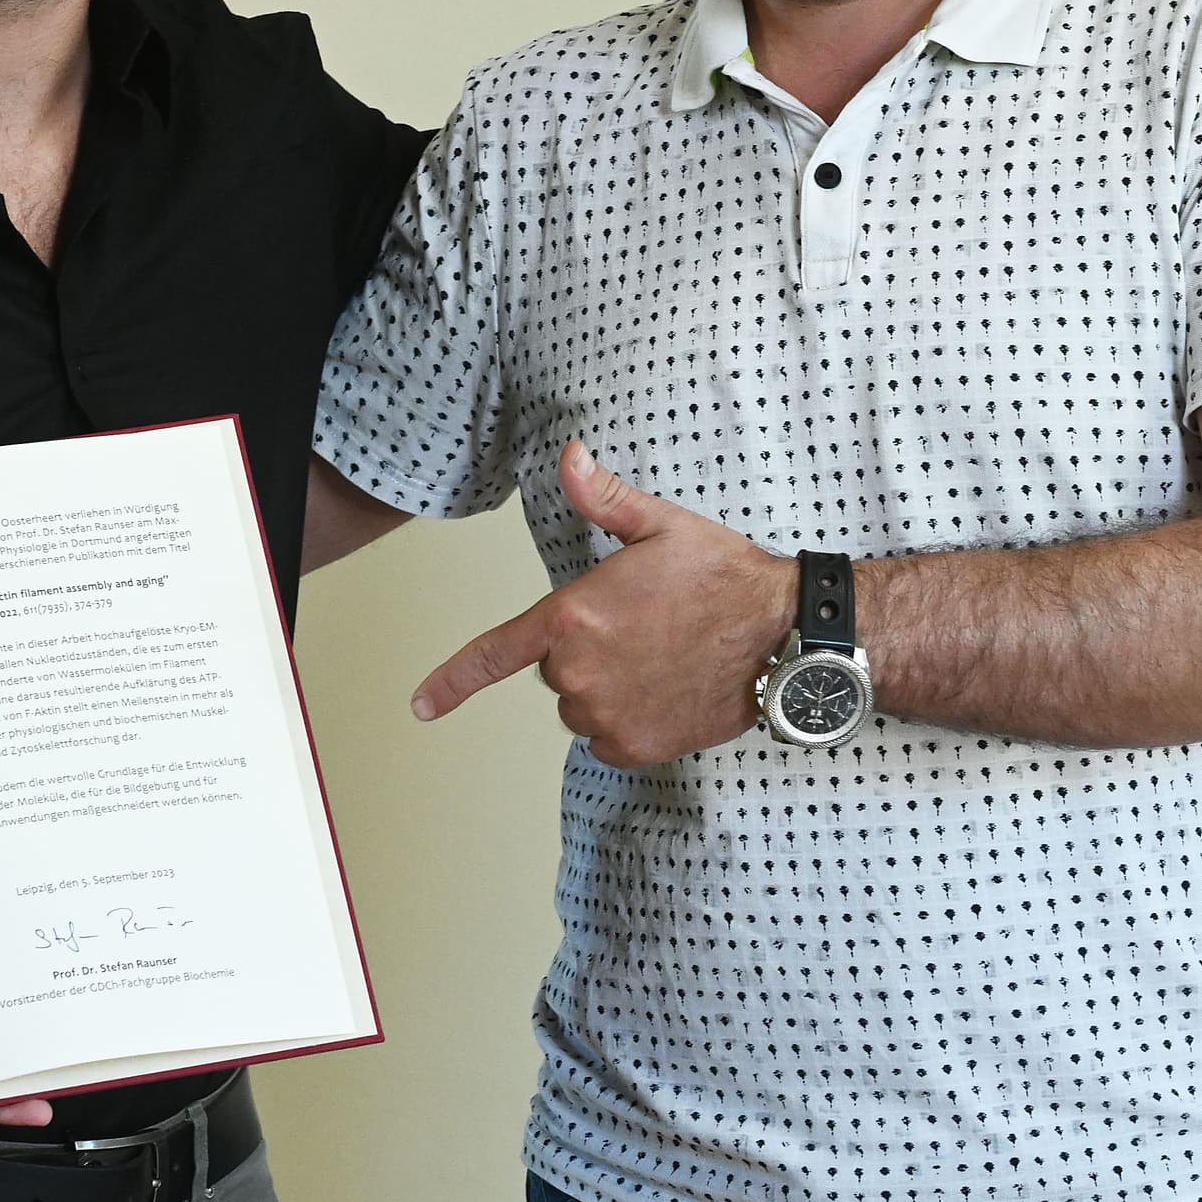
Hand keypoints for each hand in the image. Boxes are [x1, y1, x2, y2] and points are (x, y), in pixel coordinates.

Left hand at [412, 439, 794, 767]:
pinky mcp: (637, 746)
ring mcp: (607, 715)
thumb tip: (570, 455)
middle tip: (643, 626)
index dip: (451, 682)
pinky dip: (630, 721)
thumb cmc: (724, 577)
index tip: (420, 706)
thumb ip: (603, 498)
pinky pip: (609, 738)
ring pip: (583, 706)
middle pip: (557, 670)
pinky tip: (668, 689)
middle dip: (587, 650)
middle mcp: (579, 673)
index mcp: (573, 617)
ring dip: (608, 687)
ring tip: (663, 656)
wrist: (782, 635)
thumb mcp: (662, 525)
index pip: (494, 654)